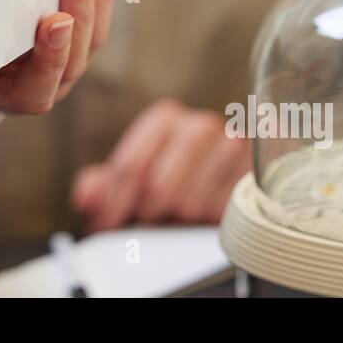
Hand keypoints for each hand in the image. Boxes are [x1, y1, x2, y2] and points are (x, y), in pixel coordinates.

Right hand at [0, 0, 112, 127]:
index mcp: (15, 97)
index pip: (41, 85)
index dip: (52, 56)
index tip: (55, 22)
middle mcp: (47, 82)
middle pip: (75, 54)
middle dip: (80, 11)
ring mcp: (64, 61)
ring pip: (92, 35)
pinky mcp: (72, 39)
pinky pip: (94, 19)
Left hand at [71, 100, 249, 231]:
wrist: (230, 178)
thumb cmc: (176, 177)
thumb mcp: (134, 178)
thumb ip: (103, 184)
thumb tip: (86, 197)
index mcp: (166, 119)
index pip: (130, 165)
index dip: (114, 201)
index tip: (106, 223)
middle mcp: (201, 127)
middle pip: (159, 184)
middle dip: (144, 212)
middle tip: (141, 223)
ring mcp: (233, 149)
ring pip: (191, 201)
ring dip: (175, 218)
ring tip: (171, 221)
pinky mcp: (256, 176)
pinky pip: (222, 211)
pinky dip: (206, 220)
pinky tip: (199, 220)